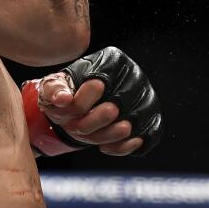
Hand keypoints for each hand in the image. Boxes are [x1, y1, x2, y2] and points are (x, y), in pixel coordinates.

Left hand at [20, 47, 162, 157]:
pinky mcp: (154, 118)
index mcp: (111, 60)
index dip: (79, 106)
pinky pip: (144, 138)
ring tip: (90, 135)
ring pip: (129, 127)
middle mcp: (135, 74)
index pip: (97, 86)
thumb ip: (54, 89)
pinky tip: (106, 145)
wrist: (87, 105)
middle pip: (114, 109)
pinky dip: (122, 147)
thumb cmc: (71, 92)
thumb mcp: (55, 86)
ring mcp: (147, 96)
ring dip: (103, 137)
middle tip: (76, 127)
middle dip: (89, 124)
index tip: (67, 109)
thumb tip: (63, 99)